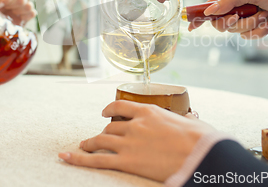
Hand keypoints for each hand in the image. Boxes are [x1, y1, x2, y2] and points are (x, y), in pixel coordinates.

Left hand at [0, 0, 35, 25]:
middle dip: (11, 6)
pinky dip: (23, 17)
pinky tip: (18, 17)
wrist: (2, 17)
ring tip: (12, 12)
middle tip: (5, 8)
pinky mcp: (32, 11)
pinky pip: (32, 13)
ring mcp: (29, 2)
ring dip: (17, 11)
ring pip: (28, 6)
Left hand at [58, 100, 214, 181]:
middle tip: (100, 137)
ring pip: (101, 140)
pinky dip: (78, 159)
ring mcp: (128, 142)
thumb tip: (192, 117)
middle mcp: (135, 124)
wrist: (200, 155)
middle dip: (103, 132)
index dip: (109, 109)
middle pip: (110, 126)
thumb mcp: (192, 123)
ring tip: (83, 146)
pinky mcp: (126, 161)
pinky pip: (96, 160)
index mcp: (149, 111)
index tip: (104, 113)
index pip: (121, 105)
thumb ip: (184, 119)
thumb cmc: (201, 139)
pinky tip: (66, 157)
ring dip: (89, 143)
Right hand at [189, 0, 267, 38]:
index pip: (213, 2)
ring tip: (265, 18)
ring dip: (251, 26)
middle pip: (221, 20)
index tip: (191, 24)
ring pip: (235, 30)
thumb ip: (231, 0)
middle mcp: (240, 1)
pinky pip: (247, 36)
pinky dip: (259, 32)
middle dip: (233, 22)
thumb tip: (211, 10)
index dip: (202, 13)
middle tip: (239, 19)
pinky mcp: (254, 27)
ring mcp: (246, 15)